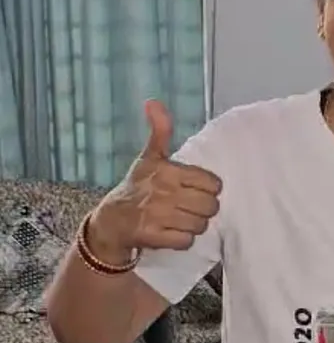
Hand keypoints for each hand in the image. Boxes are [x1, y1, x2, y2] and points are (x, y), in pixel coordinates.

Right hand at [88, 100, 221, 263]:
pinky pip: (187, 241)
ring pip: (201, 225)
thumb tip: (153, 102)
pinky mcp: (155, 237)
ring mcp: (159, 216)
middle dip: (204, 208)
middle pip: (211, 206)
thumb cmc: (137, 185)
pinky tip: (173, 231)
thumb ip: (159, 131)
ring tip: (182, 218)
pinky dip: (183, 239)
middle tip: (190, 206)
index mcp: (169, 171)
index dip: (208, 188)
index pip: (213, 184)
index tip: (197, 189)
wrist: (111, 220)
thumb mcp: (149, 156)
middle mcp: (165, 193)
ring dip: (194, 224)